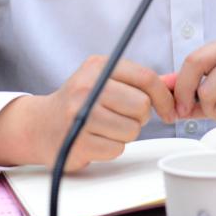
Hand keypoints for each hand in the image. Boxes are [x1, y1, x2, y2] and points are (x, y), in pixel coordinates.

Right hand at [0, 56, 175, 169]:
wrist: (40, 125)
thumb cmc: (79, 102)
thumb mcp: (104, 80)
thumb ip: (138, 82)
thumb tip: (175, 84)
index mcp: (98, 66)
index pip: (145, 78)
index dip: (164, 96)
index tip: (169, 109)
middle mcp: (87, 87)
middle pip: (141, 105)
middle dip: (140, 116)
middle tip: (126, 117)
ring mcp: (81, 114)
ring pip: (131, 129)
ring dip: (125, 133)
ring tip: (107, 128)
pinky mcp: (78, 141)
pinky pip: (116, 148)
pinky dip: (111, 147)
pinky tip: (96, 139)